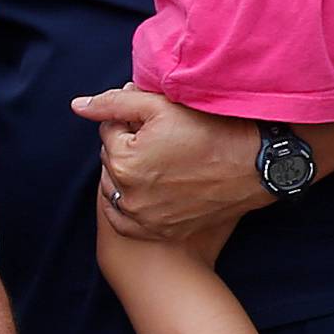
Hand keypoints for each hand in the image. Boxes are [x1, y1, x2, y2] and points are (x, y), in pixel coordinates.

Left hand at [71, 85, 268, 240]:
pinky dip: (129, 207)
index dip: (130, 120)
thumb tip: (77, 106)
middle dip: (128, 147)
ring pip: (118, 189)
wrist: (255, 167)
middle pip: (113, 160)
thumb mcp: (161, 107)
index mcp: (123, 160)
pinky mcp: (161, 231)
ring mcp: (145, 217)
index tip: (157, 121)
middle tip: (162, 139)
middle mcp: (128, 194)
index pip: (109, 131)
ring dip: (128, 175)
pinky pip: (127, 221)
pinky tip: (146, 191)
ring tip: (161, 163)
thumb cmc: (211, 130)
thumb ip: (114, 103)